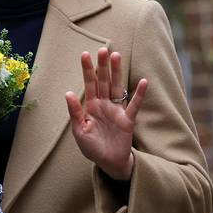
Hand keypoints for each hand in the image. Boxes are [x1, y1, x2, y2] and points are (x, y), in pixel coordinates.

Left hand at [65, 48, 147, 180]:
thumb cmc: (92, 147)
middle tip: (103, 49)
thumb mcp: (79, 130)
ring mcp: (116, 110)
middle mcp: (104, 104)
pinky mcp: (128, 120)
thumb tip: (68, 93)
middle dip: (103, 66)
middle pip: (103, 81)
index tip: (85, 55)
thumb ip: (75, 112)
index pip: (89, 84)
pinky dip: (139, 94)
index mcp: (91, 106)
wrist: (108, 163)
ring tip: (117, 56)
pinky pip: (134, 105)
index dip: (87, 70)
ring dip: (117, 73)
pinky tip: (144, 81)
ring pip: (117, 87)